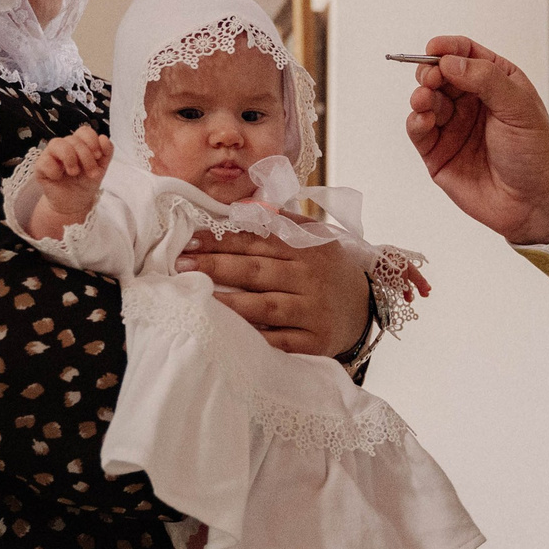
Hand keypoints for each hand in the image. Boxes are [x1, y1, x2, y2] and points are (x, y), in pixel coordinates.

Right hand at [29, 131, 112, 236]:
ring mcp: (50, 154)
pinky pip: (44, 161)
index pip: (84, 131)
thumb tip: (104, 138)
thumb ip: (106, 152)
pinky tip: (58, 177)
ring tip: (74, 173)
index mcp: (79, 143)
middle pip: (74, 140)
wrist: (74, 203)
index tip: (98, 156)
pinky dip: (54, 170)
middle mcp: (64, 146)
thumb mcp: (101, 168)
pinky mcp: (40, 166)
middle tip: (91, 173)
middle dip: (86, 157)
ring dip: (69, 158)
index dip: (92, 141)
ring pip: (57, 143)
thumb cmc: (85, 183)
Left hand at [180, 228, 371, 355]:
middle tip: (181, 263)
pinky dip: (254, 337)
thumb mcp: (318, 238)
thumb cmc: (330, 270)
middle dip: (216, 266)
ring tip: (197, 296)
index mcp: (309, 249)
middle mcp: (311, 279)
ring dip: (229, 302)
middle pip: (257, 271)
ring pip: (265, 307)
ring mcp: (313, 312)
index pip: (260, 241)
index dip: (224, 239)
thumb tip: (249, 205)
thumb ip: (285, 222)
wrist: (366, 308)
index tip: (192, 239)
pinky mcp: (314, 342)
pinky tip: (229, 332)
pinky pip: (279, 341)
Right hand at [403, 36, 548, 244]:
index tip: (434, 49)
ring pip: (427, 100)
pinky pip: (419, 130)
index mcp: (496, 82)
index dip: (448, 48)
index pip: (466, 54)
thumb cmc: (535, 153)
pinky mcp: (439, 152)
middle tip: (431, 78)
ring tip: (425, 99)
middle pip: (441, 74)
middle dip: (430, 72)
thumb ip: (486, 80)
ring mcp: (454, 126)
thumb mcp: (519, 108)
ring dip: (421, 96)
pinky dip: (416, 121)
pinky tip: (422, 119)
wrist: (534, 203)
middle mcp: (472, 101)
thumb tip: (450, 62)